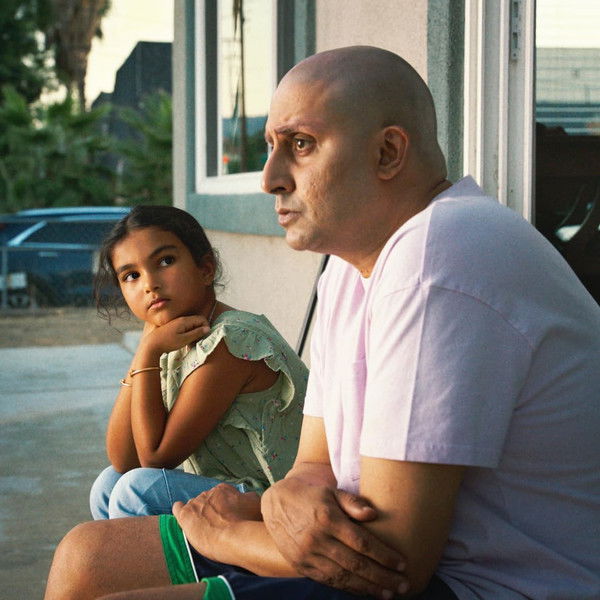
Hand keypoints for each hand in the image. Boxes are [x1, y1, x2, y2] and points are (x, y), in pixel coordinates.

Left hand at [143, 315, 210, 354]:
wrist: (151, 345)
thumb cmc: (168, 342)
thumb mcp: (184, 339)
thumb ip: (196, 333)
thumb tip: (207, 328)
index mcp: (184, 321)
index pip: (202, 319)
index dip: (205, 327)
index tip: (203, 337)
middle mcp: (181, 319)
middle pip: (197, 322)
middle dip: (200, 331)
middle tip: (197, 342)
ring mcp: (176, 322)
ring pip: (191, 326)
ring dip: (194, 334)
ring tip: (190, 344)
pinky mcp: (173, 327)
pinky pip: (185, 328)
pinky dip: (187, 334)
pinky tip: (184, 342)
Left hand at [173, 484, 260, 561]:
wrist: (234, 537)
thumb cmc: (247, 521)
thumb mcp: (255, 503)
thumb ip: (248, 497)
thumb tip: (245, 497)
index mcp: (223, 489)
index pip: (220, 495)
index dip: (224, 506)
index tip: (228, 516)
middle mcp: (208, 493)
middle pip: (206, 500)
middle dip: (210, 510)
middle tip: (218, 524)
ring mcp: (195, 504)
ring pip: (193, 506)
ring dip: (197, 514)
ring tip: (203, 526)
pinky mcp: (185, 516)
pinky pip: (178, 508)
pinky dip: (178, 510)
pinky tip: (180, 512)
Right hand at [261, 477, 408, 598]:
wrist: (276, 504)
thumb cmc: (311, 496)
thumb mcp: (331, 491)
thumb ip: (352, 502)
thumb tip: (374, 514)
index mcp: (328, 518)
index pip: (362, 542)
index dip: (384, 555)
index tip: (402, 563)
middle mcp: (317, 539)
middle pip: (356, 564)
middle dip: (382, 577)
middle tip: (403, 585)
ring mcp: (308, 554)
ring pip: (343, 577)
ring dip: (368, 588)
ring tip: (388, 594)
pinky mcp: (301, 565)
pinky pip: (329, 581)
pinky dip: (348, 588)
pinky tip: (364, 591)